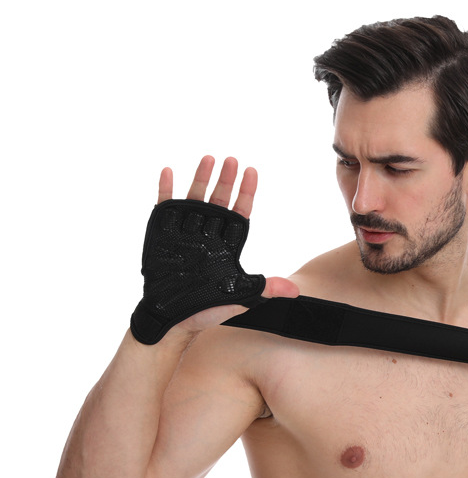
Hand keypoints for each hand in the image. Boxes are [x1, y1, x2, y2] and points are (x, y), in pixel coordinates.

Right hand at [131, 156, 298, 343]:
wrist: (174, 319)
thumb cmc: (207, 309)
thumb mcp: (240, 296)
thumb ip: (266, 289)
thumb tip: (296, 291)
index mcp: (226, 244)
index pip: (239, 211)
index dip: (246, 192)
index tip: (252, 171)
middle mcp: (206, 233)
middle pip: (219, 199)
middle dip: (226, 179)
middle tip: (233, 160)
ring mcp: (184, 232)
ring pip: (194, 197)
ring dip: (201, 177)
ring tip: (209, 158)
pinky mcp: (162, 234)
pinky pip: (164, 206)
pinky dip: (166, 189)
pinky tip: (169, 171)